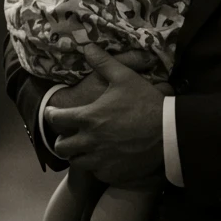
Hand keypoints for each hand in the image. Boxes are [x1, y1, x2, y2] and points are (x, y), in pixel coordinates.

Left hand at [47, 44, 166, 186]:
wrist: (169, 134)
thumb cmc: (145, 103)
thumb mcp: (125, 78)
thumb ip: (103, 63)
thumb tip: (87, 47)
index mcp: (88, 118)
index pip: (56, 119)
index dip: (51, 115)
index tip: (52, 113)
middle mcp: (89, 142)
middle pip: (61, 147)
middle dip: (62, 140)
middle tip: (69, 135)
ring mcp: (100, 161)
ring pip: (77, 161)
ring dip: (78, 154)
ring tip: (86, 147)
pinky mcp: (111, 174)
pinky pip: (96, 172)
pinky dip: (97, 166)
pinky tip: (105, 158)